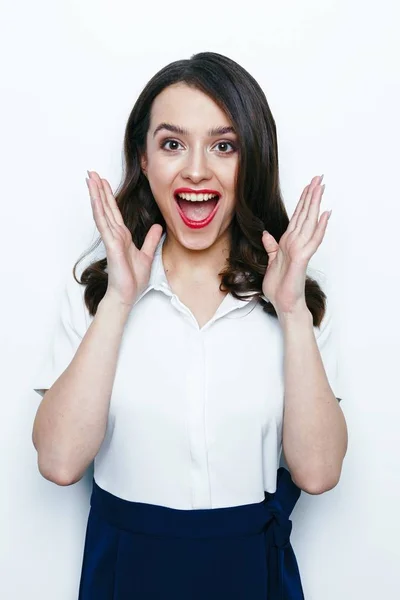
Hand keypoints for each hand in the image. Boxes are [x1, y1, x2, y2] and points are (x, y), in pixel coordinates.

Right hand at [86, 171, 162, 306]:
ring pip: (102, 212)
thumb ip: (151, 240)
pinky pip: (104, 225)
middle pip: (105, 207)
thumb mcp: (147, 255)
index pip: (114, 211)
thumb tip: (158, 227)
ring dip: (96, 195)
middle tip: (91, 172)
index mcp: (122, 236)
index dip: (108, 196)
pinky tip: (95, 200)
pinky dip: (99, 211)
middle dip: (99, 189)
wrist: (126, 295)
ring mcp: (111, 239)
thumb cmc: (132, 280)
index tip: (103, 181)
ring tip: (90, 179)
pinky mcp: (111, 245)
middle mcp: (115, 235)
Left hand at [261, 175, 330, 314]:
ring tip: (321, 187)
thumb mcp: (271, 261)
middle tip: (319, 177)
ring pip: (310, 222)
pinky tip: (325, 214)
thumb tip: (266, 233)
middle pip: (306, 214)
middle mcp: (296, 243)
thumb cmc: (280, 287)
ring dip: (315, 204)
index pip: (298, 217)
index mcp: (289, 242)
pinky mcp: (301, 259)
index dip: (303, 200)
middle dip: (312, 195)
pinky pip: (313, 240)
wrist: (284, 304)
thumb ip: (271, 246)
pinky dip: (320, 227)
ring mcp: (300, 250)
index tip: (309, 185)